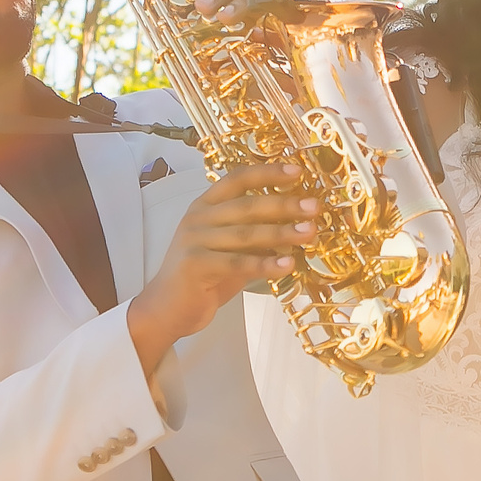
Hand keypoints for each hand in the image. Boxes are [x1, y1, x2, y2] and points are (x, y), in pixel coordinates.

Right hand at [129, 165, 317, 374]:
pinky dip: (265, 263)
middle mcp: (198, 217)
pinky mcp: (194, 265)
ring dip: (281, 232)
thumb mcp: (230, 248)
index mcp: (205, 205)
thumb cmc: (203, 277)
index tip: (298, 171)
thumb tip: (299, 225)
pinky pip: (237, 262)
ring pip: (245, 234)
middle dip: (284, 204)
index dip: (267, 173)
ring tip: (310, 233)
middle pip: (246, 205)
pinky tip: (288, 264)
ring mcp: (194, 240)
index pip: (238, 179)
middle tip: (314, 206)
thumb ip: (255, 235)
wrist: (165, 309)